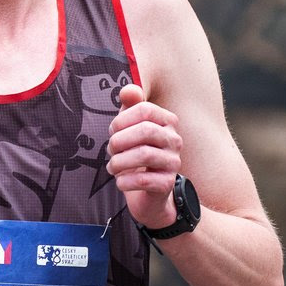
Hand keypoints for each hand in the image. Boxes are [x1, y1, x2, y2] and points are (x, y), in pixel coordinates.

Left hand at [106, 85, 182, 228]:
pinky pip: (143, 179)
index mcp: (167, 122)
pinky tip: (120, 182)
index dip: (122, 119)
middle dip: (120, 140)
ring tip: (113, 167)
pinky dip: (125, 181)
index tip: (113, 131)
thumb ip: (130, 107)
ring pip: (144, 155)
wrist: (149, 196)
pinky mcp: (167, 184)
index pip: (145, 109)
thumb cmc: (137, 157)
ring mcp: (173, 162)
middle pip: (146, 130)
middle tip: (110, 150)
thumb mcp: (130, 128)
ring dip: (119, 162)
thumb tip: (128, 89)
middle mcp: (174, 140)